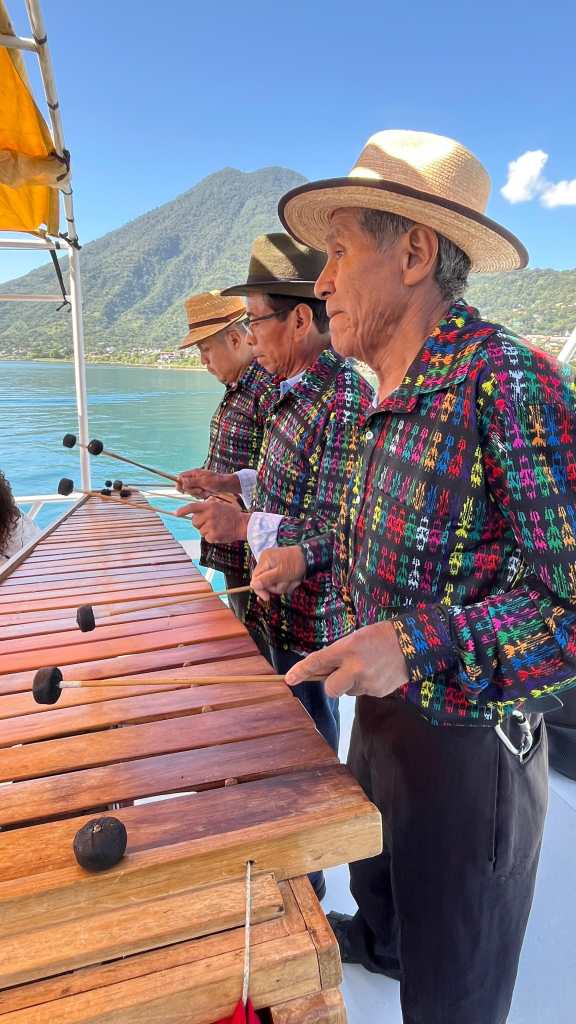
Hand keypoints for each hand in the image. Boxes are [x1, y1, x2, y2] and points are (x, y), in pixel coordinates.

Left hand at [176, 496, 249, 542]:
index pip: (193, 507)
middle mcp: (209, 515)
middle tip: (210, 522)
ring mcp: (211, 526)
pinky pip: (206, 538)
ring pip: (200, 531)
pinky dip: (211, 537)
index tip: (176, 513)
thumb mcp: (220, 505)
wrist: (242, 524)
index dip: (183, 510)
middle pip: (194, 522)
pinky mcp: (213, 535)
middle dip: (199, 523)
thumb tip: (195, 512)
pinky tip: (220, 532)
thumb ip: (207, 507)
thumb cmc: (231, 515)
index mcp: (210, 506)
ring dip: (206, 530)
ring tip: (218, 527)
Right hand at [177, 469, 239, 497]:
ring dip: (198, 494)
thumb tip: (181, 482)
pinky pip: (197, 495)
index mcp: (193, 473)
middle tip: (200, 490)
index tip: (183, 489)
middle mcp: (194, 478)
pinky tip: (208, 493)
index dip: (180, 484)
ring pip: (191, 492)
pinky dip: (202, 496)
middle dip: (192, 491)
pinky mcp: (202, 490)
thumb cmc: (216, 481)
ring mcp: (198, 484)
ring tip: (206, 491)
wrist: (226, 485)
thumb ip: (192, 482)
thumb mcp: (203, 481)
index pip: (180, 477)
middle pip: (185, 487)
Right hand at [251, 546, 305, 600]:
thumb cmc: (296, 563)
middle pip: (265, 583)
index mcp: (265, 560)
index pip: (255, 578)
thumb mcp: (281, 572)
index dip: (260, 589)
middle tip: (287, 582)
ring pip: (275, 585)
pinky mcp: (281, 572)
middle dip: (277, 586)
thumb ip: (266, 579)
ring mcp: (274, 567)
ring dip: (285, 585)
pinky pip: (281, 583)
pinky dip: (288, 583)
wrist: (310, 558)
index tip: (267, 598)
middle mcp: (267, 563)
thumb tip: (253, 585)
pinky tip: (295, 579)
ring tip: (293, 579)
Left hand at [285, 621, 408, 698]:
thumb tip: (322, 669)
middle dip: (331, 684)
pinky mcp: (378, 692)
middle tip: (340, 674)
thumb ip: (338, 653)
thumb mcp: (356, 637)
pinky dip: (365, 684)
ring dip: (351, 682)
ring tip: (367, 667)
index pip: (318, 662)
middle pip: (330, 689)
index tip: (289, 679)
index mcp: (348, 649)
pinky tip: (377, 672)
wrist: (413, 643)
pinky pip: (363, 692)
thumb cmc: (380, 636)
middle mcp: (356, 668)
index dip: (301, 671)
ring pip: (348, 691)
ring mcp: (368, 682)